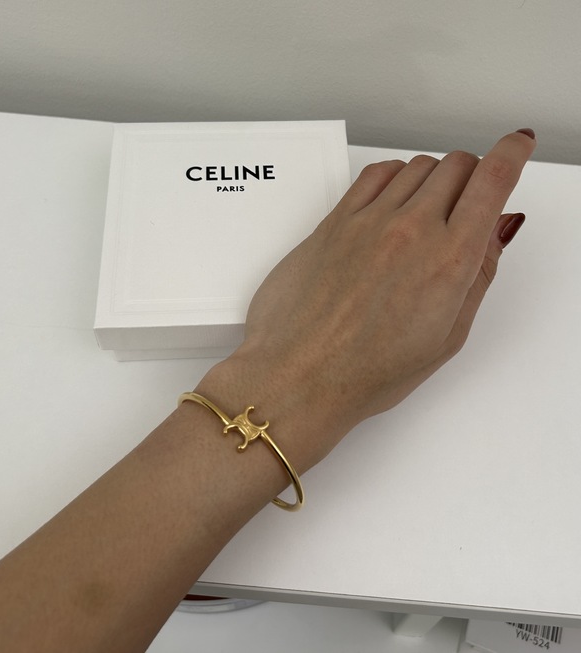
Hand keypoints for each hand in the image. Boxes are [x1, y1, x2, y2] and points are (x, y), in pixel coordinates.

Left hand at [199, 130, 535, 469]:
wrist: (299, 375)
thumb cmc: (367, 371)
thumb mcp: (445, 337)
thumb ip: (477, 275)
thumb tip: (496, 230)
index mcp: (448, 260)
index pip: (493, 180)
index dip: (513, 153)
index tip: (518, 145)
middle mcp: (410, 230)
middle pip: (457, 166)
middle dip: (472, 176)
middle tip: (466, 204)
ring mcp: (368, 220)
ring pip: (417, 166)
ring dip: (433, 179)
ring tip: (426, 214)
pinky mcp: (334, 220)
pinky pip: (375, 174)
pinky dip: (394, 176)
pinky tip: (393, 199)